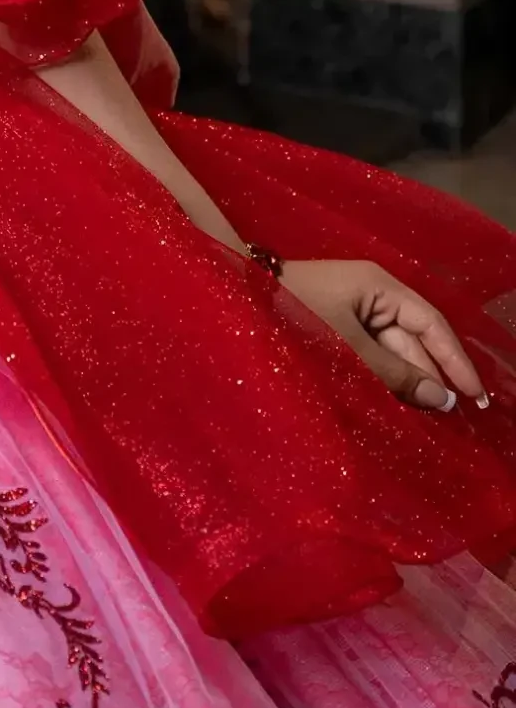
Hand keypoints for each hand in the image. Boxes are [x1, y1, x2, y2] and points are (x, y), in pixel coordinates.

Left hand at [280, 258, 489, 412]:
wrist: (232, 295)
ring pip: (392, 351)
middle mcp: (372, 295)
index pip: (432, 324)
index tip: (475, 398)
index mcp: (380, 287)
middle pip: (414, 340)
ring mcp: (352, 310)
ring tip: (428, 419)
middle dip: (432, 378)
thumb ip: (394, 373)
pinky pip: (370, 354)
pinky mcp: (334, 327)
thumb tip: (441, 398)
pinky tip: (396, 404)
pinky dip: (383, 378)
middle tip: (452, 420)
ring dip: (408, 382)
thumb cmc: (292, 313)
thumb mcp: (347, 346)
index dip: (456, 362)